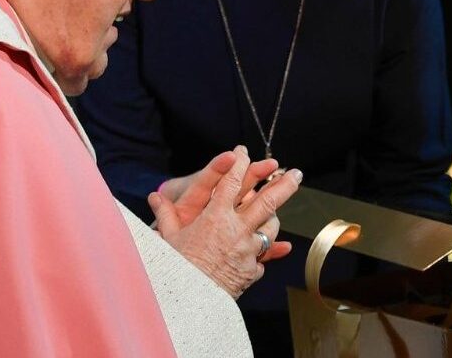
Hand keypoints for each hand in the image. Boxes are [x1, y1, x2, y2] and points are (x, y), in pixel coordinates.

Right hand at [148, 146, 302, 297]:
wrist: (187, 300)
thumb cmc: (174, 267)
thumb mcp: (168, 239)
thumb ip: (165, 215)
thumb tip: (154, 197)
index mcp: (215, 217)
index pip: (232, 183)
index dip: (240, 164)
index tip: (244, 152)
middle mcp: (237, 230)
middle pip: (268, 201)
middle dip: (284, 185)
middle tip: (297, 173)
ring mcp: (248, 250)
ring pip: (271, 227)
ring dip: (273, 219)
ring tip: (275, 213)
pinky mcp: (253, 269)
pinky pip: (265, 256)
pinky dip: (265, 252)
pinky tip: (270, 250)